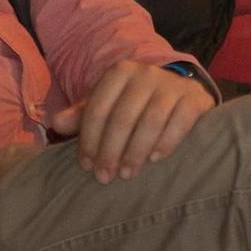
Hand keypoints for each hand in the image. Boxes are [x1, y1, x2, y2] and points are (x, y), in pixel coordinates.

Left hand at [48, 60, 213, 183]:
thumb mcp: (108, 104)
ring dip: (136, 151)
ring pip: (151, 121)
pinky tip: (155, 159)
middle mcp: (145, 74)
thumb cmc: (136, 102)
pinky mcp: (194, 98)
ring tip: (128, 174)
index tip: (87, 166)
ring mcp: (171, 85)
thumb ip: (83, 114)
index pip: (98, 108)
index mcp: (119, 73)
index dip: (90, 140)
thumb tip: (56, 123)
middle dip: (111, 151)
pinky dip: (166, 142)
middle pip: (123, 117)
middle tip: (105, 177)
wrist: (180, 89)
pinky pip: (180, 122)